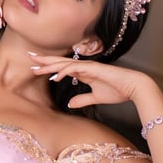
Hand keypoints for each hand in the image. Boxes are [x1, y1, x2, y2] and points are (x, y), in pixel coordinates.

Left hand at [29, 53, 154, 109]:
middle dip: (44, 60)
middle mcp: (84, 67)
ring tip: (36, 68)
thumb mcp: (96, 97)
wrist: (134, 87)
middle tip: (29, 58)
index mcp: (83, 72)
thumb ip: (82, 100)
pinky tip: (54, 76)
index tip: (35, 68)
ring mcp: (88, 66)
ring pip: (64, 63)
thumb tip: (70, 104)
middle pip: (59, 62)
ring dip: (50, 65)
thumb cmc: (118, 91)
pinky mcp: (93, 69)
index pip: (62, 67)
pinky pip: (75, 68)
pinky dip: (64, 71)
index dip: (48, 66)